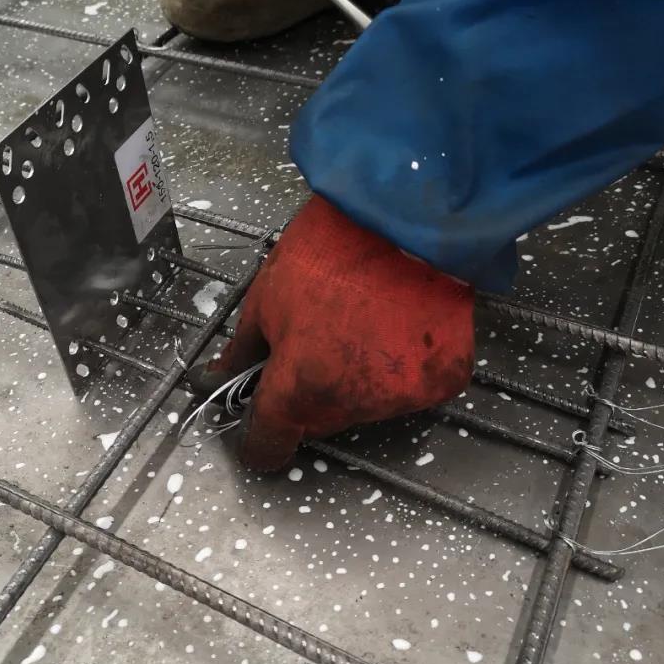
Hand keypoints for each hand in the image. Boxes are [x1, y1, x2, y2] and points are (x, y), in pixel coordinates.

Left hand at [190, 196, 474, 470]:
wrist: (404, 216)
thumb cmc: (328, 251)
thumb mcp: (266, 296)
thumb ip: (242, 351)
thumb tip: (220, 376)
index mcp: (299, 387)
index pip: (269, 447)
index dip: (258, 436)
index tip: (260, 423)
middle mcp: (352, 403)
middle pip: (319, 422)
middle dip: (308, 396)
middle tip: (314, 344)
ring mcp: (402, 396)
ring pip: (364, 405)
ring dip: (356, 380)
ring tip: (360, 325)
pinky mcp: (444, 382)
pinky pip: (410, 388)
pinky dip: (401, 368)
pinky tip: (396, 327)